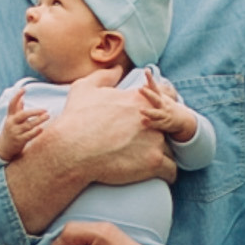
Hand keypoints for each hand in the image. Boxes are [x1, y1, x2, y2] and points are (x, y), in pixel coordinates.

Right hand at [0, 80, 176, 236]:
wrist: (71, 151)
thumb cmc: (76, 120)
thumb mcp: (85, 89)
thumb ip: (104, 76)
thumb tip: (116, 69)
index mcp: (141, 99)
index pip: (168, 96)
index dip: (165, 105)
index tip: (158, 116)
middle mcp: (154, 119)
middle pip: (173, 124)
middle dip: (166, 132)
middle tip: (155, 140)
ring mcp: (156, 141)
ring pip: (172, 149)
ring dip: (164, 154)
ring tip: (152, 160)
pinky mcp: (154, 163)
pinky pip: (171, 170)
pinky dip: (166, 174)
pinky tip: (159, 174)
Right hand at [0, 87, 44, 165]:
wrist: (3, 147)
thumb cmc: (11, 130)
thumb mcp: (12, 119)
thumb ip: (17, 109)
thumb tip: (22, 97)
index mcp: (10, 116)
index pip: (12, 104)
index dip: (17, 96)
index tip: (24, 89)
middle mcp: (12, 123)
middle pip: (23, 115)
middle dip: (34, 112)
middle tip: (45, 109)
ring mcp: (15, 132)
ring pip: (28, 125)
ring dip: (38, 120)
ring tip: (47, 116)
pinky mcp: (19, 141)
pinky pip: (28, 136)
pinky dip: (35, 132)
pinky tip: (41, 129)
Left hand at [134, 71, 198, 143]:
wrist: (182, 120)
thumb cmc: (167, 107)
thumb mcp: (162, 98)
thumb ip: (153, 91)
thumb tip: (143, 83)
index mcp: (161, 97)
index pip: (155, 86)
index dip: (150, 78)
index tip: (146, 70)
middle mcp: (163, 105)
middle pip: (156, 98)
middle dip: (148, 94)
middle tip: (140, 88)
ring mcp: (164, 114)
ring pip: (156, 113)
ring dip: (148, 111)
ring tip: (140, 109)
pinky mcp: (163, 124)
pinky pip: (156, 124)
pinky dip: (150, 123)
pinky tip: (143, 121)